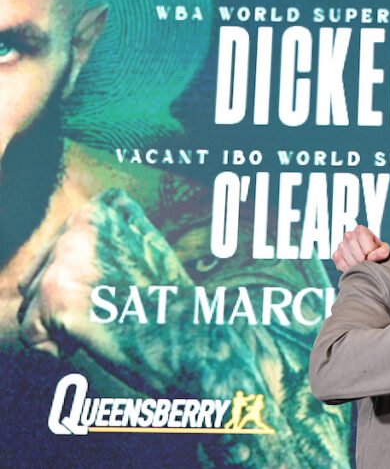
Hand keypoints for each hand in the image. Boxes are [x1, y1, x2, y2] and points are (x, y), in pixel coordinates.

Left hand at [19, 190, 190, 367]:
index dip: (81, 283)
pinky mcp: (56, 293)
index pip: (55, 251)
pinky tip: (97, 338)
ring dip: (61, 324)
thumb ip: (101, 241)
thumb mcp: (141, 251)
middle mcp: (85, 222)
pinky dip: (57, 348)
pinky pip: (31, 333)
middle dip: (66, 304)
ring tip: (108, 322)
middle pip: (38, 275)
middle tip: (115, 311)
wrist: (192, 340)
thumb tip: (60, 250)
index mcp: (106, 208)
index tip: (119, 291)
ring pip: (31, 304)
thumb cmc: (171, 306)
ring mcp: (69, 256)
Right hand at [333, 225, 389, 270]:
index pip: (367, 249)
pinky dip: (349, 268)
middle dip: (365, 262)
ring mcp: (341, 245)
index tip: (374, 256)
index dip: (372, 256)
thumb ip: (383, 251)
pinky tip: (354, 266)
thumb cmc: (376, 251)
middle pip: (358, 255)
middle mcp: (348, 235)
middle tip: (368, 263)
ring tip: (362, 265)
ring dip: (357, 266)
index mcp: (360, 230)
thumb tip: (370, 257)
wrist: (367, 256)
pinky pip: (341, 265)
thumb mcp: (384, 249)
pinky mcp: (336, 255)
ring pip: (350, 260)